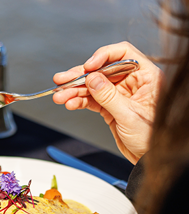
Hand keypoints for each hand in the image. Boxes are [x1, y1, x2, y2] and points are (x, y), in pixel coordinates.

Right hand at [52, 41, 162, 163]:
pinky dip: (79, 101)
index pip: (123, 54)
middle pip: (102, 70)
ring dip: (74, 90)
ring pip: (93, 85)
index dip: (104, 56)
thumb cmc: (152, 138)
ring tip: (60, 96)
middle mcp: (133, 82)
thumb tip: (92, 78)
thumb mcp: (130, 115)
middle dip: (80, 75)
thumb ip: (109, 96)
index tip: (88, 66)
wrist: (149, 159)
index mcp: (146, 77)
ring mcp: (120, 94)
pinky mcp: (110, 106)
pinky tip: (70, 103)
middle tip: (62, 80)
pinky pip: (91, 99)